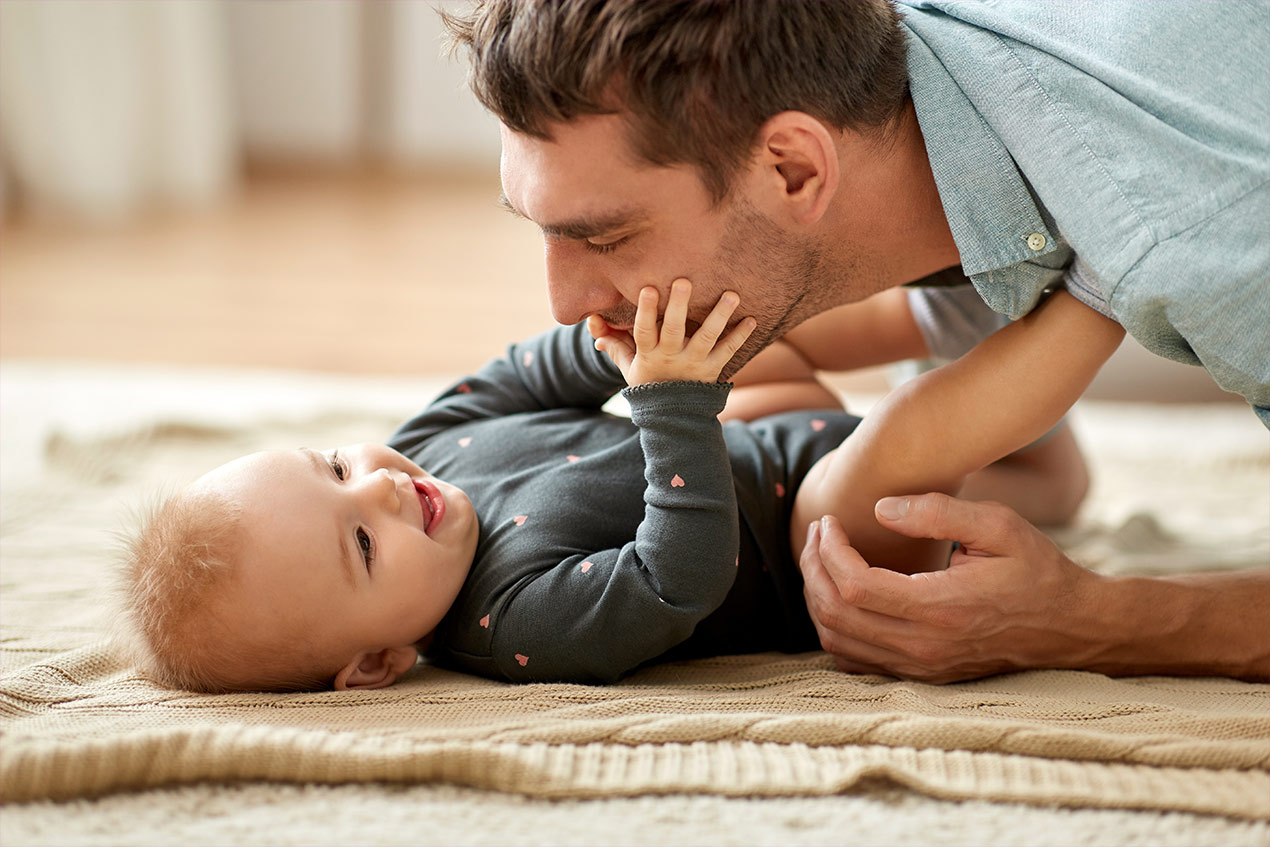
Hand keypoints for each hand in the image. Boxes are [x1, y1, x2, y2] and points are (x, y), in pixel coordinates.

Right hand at [592, 278, 754, 385]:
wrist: (673, 417)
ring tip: (732, 295)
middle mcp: (672, 358)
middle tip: (684, 281)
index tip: (649, 289)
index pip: (644, 331)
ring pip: (707, 338)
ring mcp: (694, 363)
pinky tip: (752, 319)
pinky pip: (728, 351)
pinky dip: (740, 336)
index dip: (646, 311)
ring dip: (720, 315)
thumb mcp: (629, 367)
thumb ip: (615, 344)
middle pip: (675, 330)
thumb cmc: (649, 384)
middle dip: (679, 306)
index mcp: (649, 354)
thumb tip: (593, 323)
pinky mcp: (713, 369)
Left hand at [798, 493, 1101, 682]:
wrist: (1071, 627)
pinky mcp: (921, 674)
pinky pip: (855, 661)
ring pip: (837, 642)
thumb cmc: (1036, 569)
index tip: (829, 522)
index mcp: (940, 607)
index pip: (855, 586)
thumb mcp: (998, 525)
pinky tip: (841, 595)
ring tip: (824, 559)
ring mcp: (921, 666)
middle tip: (819, 534)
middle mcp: (925, 645)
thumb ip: (936, 511)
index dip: (829, 551)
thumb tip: (880, 509)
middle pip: (835, 614)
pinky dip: (834, 629)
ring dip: (818, 597)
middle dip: (813, 568)